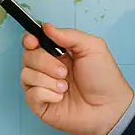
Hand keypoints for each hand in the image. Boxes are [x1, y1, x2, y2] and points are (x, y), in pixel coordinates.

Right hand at [19, 24, 134, 134]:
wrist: (109, 108)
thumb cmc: (104, 79)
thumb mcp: (92, 47)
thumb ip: (69, 35)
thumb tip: (47, 27)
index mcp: (58, 53)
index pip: (33, 42)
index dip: (29, 40)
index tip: (33, 41)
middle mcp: (47, 69)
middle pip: (27, 57)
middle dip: (44, 62)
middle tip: (64, 71)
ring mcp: (42, 87)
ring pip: (26, 75)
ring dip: (47, 80)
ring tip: (65, 87)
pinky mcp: (40, 105)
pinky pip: (31, 94)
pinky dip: (46, 94)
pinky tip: (60, 97)